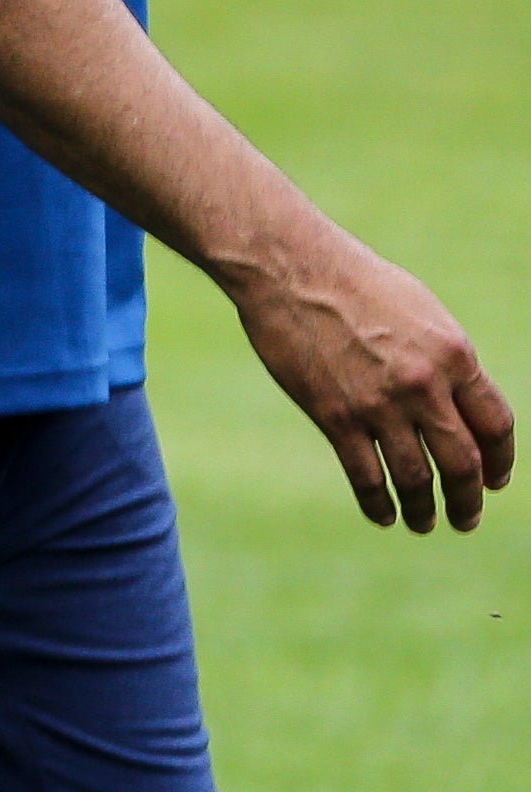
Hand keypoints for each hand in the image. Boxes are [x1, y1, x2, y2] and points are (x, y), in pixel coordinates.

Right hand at [221, 220, 515, 532]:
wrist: (291, 268)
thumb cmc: (356, 282)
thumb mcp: (422, 314)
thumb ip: (445, 362)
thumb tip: (458, 407)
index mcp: (455, 356)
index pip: (497, 426)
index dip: (501, 462)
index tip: (494, 482)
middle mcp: (424, 385)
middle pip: (463, 463)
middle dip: (468, 500)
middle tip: (466, 519)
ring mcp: (378, 404)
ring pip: (416, 478)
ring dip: (425, 509)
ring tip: (425, 523)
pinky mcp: (334, 415)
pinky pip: (365, 476)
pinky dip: (378, 503)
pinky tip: (383, 515)